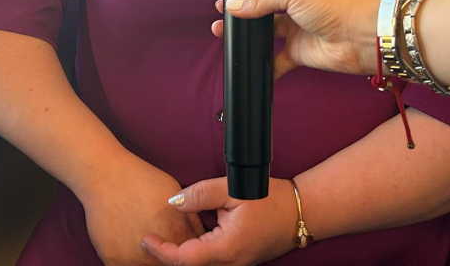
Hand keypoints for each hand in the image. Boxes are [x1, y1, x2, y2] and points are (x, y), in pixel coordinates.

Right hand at [77, 152, 205, 265]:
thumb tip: (200, 234)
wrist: (105, 176)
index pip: (190, 252)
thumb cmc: (140, 180)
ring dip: (152, 259)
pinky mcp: (113, 260)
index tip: (182, 242)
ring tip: (145, 237)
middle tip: (162, 238)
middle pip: (170, 262)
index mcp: (176, 233)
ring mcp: (133, 258)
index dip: (187, 247)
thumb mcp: (174, 193)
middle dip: (170, 253)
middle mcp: (157, 250)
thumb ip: (190, 218)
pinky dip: (133, 260)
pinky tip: (131, 245)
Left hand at [141, 177, 297, 265]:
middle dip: (168, 253)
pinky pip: (213, 260)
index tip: (146, 239)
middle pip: (189, 265)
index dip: (161, 251)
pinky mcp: (240, 260)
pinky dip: (198, 250)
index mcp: (225, 249)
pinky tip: (192, 233)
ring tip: (168, 234)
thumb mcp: (234, 190)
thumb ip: (202, 194)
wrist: (302, 211)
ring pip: (201, 264)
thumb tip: (175, 202)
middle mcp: (230, 264)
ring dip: (183, 253)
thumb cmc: (272, 200)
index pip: (183, 259)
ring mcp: (236, 264)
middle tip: (152, 236)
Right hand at [212, 0, 382, 78]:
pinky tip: (245, 61)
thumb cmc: (334, 2)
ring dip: (247, 30)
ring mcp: (299, 25)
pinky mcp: (299, 50)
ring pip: (268, 28)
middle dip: (246, 1)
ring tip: (221, 30)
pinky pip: (277, 59)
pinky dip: (264, 63)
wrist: (360, 36)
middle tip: (223, 6)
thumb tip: (232, 6)